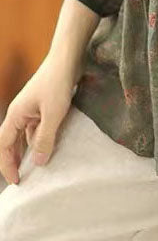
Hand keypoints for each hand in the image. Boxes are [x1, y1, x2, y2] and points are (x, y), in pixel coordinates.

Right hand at [0, 55, 76, 184]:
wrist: (67, 58)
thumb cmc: (57, 83)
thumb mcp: (52, 114)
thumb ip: (45, 139)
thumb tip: (38, 163)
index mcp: (15, 115)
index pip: (5, 146)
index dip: (8, 165)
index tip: (17, 181)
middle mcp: (20, 113)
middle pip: (13, 141)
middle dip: (17, 160)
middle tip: (26, 178)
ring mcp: (32, 108)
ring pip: (27, 134)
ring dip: (31, 149)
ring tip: (41, 165)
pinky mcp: (44, 104)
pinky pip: (39, 126)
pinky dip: (43, 137)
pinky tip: (53, 144)